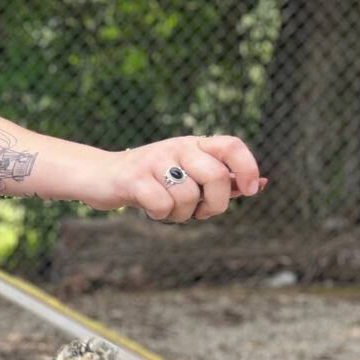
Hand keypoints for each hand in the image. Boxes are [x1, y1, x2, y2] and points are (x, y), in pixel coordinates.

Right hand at [105, 135, 264, 222]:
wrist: (99, 176)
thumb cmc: (149, 180)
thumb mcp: (185, 176)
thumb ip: (219, 180)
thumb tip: (260, 185)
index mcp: (194, 144)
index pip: (232, 145)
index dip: (248, 167)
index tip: (250, 191)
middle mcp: (177, 147)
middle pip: (216, 176)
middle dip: (216, 204)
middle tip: (203, 213)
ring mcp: (154, 160)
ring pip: (188, 196)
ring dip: (182, 215)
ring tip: (169, 211)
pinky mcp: (134, 178)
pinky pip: (162, 204)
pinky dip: (161, 215)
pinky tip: (151, 210)